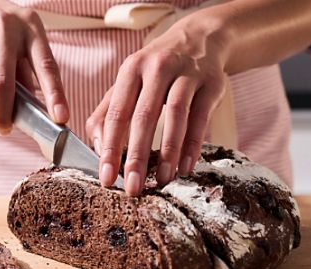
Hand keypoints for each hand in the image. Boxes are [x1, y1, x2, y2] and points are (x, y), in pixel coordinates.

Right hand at [0, 0, 68, 134]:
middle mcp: (7, 26)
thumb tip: (35, 109)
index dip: (55, 94)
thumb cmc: (0, 26)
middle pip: (5, 82)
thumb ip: (27, 70)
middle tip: (4, 129)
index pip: (46, 65)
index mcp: (31, 28)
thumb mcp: (21, 38)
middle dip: (5, 113)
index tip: (61, 117)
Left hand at [86, 24, 229, 195]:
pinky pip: (201, 116)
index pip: (117, 114)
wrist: (200, 37)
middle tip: (133, 188)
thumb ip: (108, 111)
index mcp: (131, 70)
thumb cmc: (158, 67)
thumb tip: (97, 148)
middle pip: (144, 116)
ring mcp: (186, 74)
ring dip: (169, 152)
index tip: (106, 178)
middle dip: (137, 156)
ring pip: (175, 115)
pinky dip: (194, 144)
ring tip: (163, 180)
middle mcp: (157, 68)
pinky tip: (186, 166)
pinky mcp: (212, 82)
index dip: (110, 148)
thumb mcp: (130, 80)